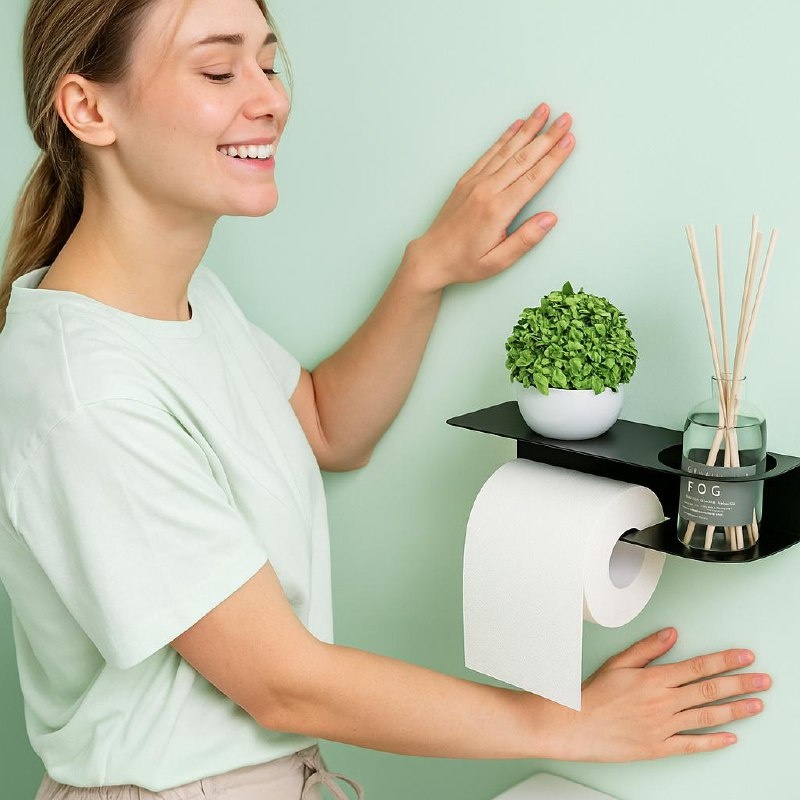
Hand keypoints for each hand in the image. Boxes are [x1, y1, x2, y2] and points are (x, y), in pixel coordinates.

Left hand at [405, 102, 574, 292]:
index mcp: (497, 210)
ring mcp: (475, 182)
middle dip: (547, 136)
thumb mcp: (498, 262)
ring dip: (528, 128)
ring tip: (544, 110)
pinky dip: (505, 137)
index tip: (569, 140)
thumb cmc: (465, 263)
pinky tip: (516, 125)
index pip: (533, 179)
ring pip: (507, 150)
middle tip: (566, 118)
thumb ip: (525, 240)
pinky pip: (489, 153)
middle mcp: (486, 190)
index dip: (554, 158)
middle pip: (523, 158)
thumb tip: (550, 218)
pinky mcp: (466, 180)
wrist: (431, 257)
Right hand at [547, 627, 770, 761]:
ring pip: (707, 716)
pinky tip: (730, 737)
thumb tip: (671, 635)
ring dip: (735, 710)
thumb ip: (647, 648)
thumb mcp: (618, 663)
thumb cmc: (594, 694)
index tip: (745, 656)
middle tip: (763, 680)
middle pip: (709, 690)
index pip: (698, 666)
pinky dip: (713, 742)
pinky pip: (692, 745)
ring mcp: (663, 727)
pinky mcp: (659, 747)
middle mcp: (663, 702)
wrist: (576, 725)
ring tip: (757, 704)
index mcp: (654, 679)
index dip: (725, 660)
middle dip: (741, 683)